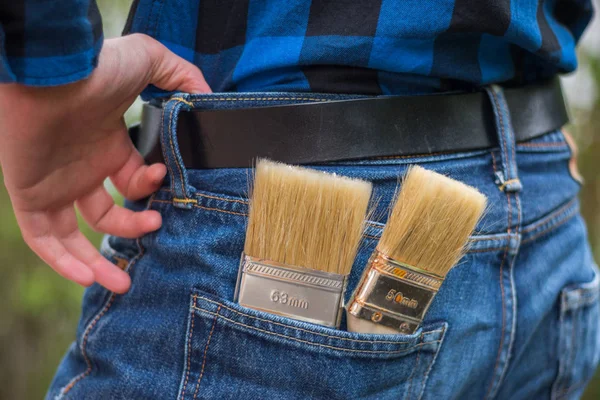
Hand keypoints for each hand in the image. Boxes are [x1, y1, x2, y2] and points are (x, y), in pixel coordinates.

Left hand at [0, 34, 210, 292]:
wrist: (51, 71)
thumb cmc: (97, 66)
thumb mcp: (150, 61)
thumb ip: (182, 76)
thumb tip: (207, 97)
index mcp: (108, 145)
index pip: (134, 183)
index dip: (152, 189)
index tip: (162, 181)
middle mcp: (83, 169)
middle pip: (108, 215)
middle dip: (134, 231)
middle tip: (154, 233)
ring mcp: (56, 184)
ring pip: (75, 236)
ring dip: (98, 262)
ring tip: (122, 285)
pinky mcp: (32, 195)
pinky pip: (44, 239)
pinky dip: (64, 262)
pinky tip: (88, 278)